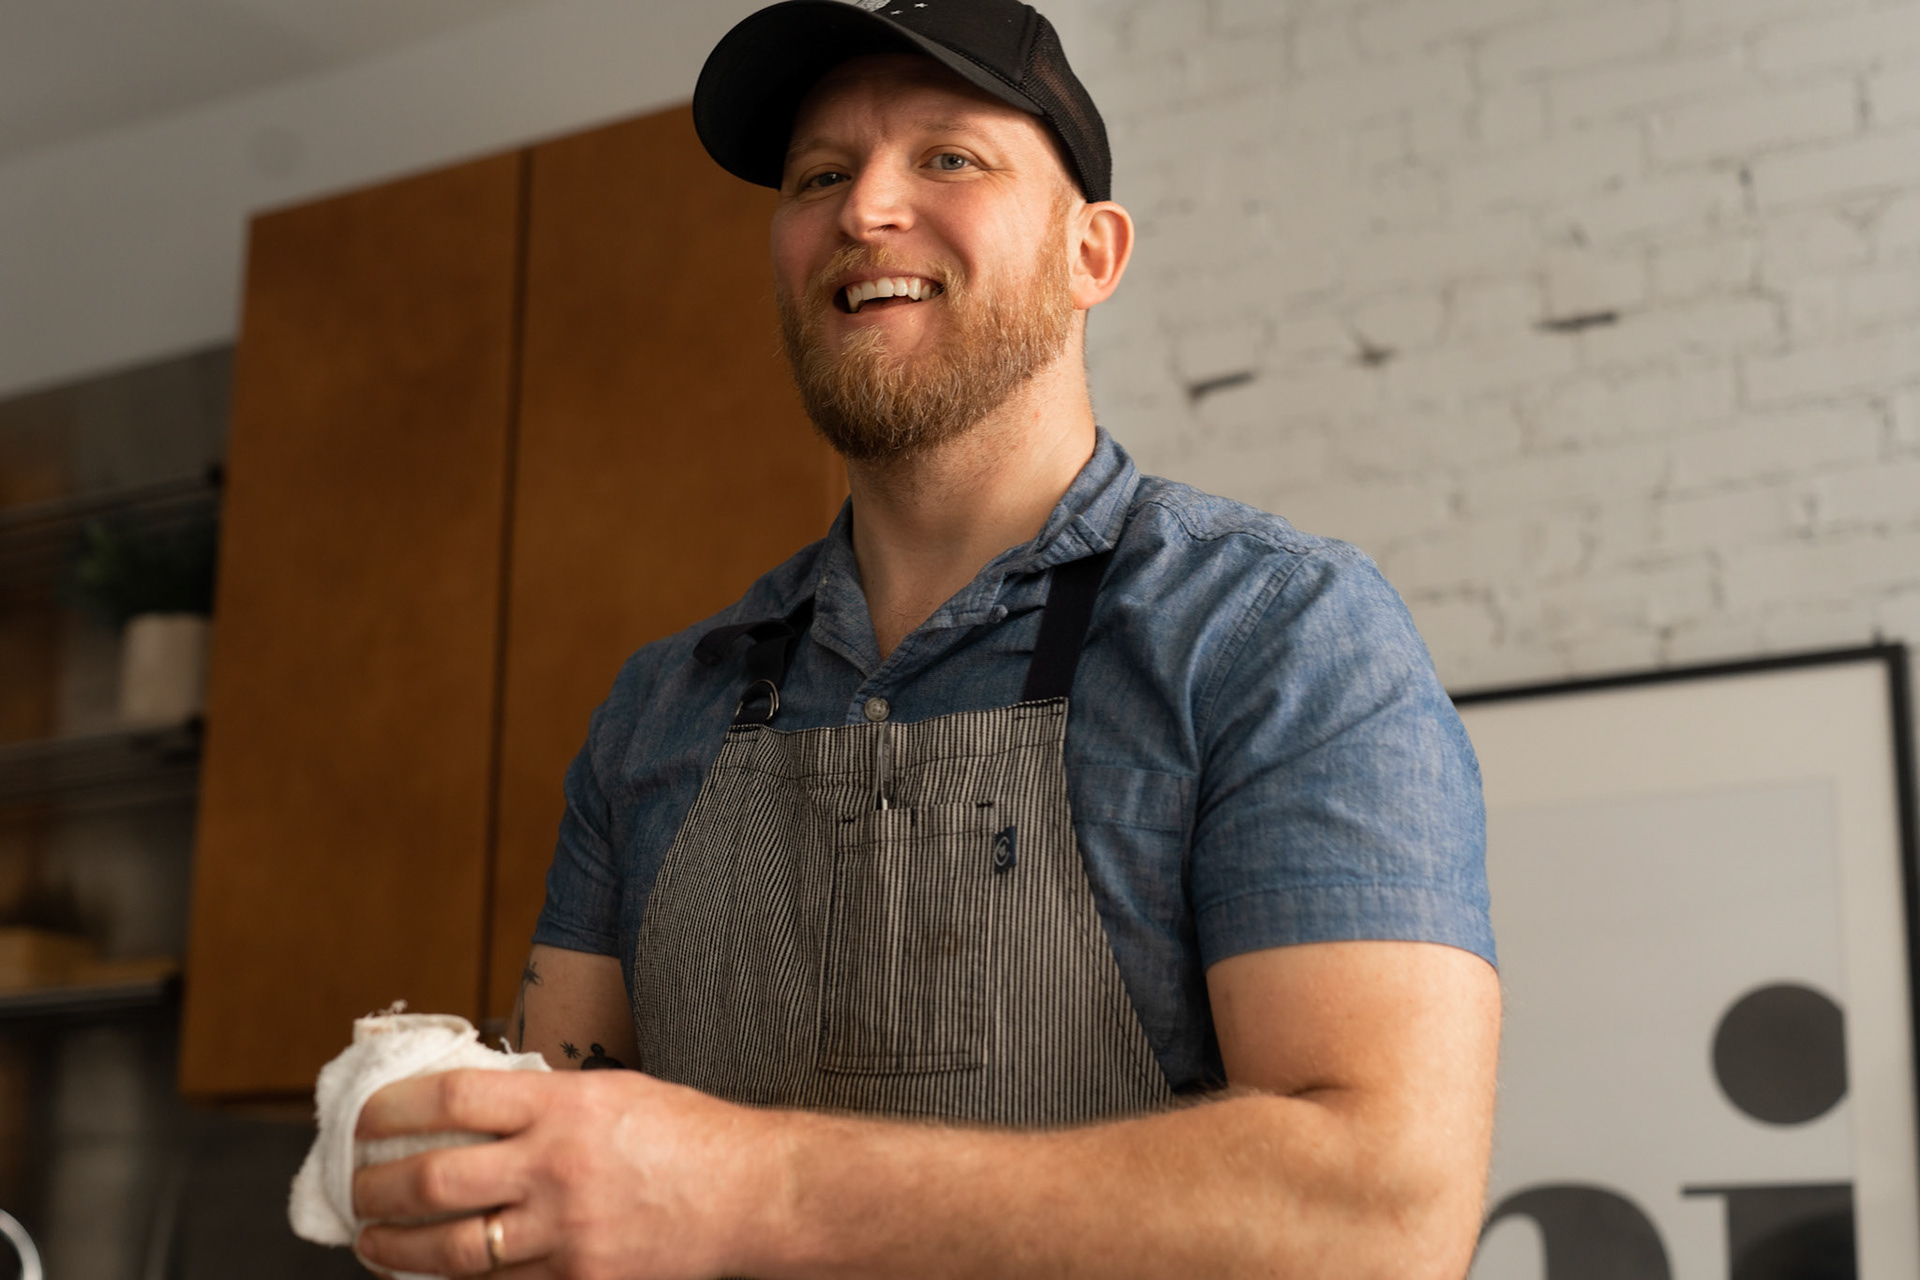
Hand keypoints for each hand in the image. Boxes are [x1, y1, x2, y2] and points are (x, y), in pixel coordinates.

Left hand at [351, 1068, 784, 1278]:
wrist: (754, 1193)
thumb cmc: (691, 1135)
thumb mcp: (614, 1092)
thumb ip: (546, 1102)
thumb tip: (476, 1111)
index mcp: (565, 1105)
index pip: (453, 1098)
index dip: (394, 1109)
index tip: (369, 1119)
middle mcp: (557, 1166)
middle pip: (434, 1178)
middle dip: (377, 1188)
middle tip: (358, 1187)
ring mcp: (566, 1232)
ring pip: (453, 1249)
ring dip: (397, 1249)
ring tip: (373, 1243)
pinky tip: (436, 1275)